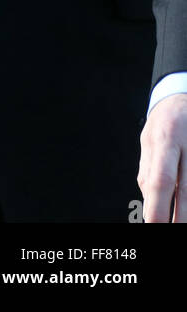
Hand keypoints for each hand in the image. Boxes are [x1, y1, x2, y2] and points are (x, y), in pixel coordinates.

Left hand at [139, 92, 186, 222]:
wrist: (184, 97)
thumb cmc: (166, 123)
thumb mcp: (149, 139)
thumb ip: (149, 169)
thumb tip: (148, 200)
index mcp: (164, 139)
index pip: (160, 179)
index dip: (158, 205)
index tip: (152, 225)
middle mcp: (186, 144)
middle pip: (185, 189)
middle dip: (180, 217)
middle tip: (172, 232)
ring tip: (181, 222)